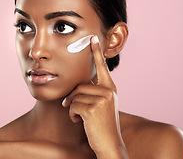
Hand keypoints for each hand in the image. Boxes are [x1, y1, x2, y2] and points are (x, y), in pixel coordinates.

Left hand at [62, 36, 127, 157]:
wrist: (109, 144)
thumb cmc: (102, 124)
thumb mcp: (102, 105)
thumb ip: (94, 92)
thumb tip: (78, 86)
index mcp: (110, 88)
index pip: (102, 67)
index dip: (96, 52)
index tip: (93, 38)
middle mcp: (108, 91)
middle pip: (79, 86)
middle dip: (72, 98)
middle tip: (73, 108)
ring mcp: (102, 99)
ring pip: (75, 96)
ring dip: (72, 108)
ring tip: (79, 117)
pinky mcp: (93, 108)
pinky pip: (73, 106)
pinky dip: (72, 115)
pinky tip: (79, 122)